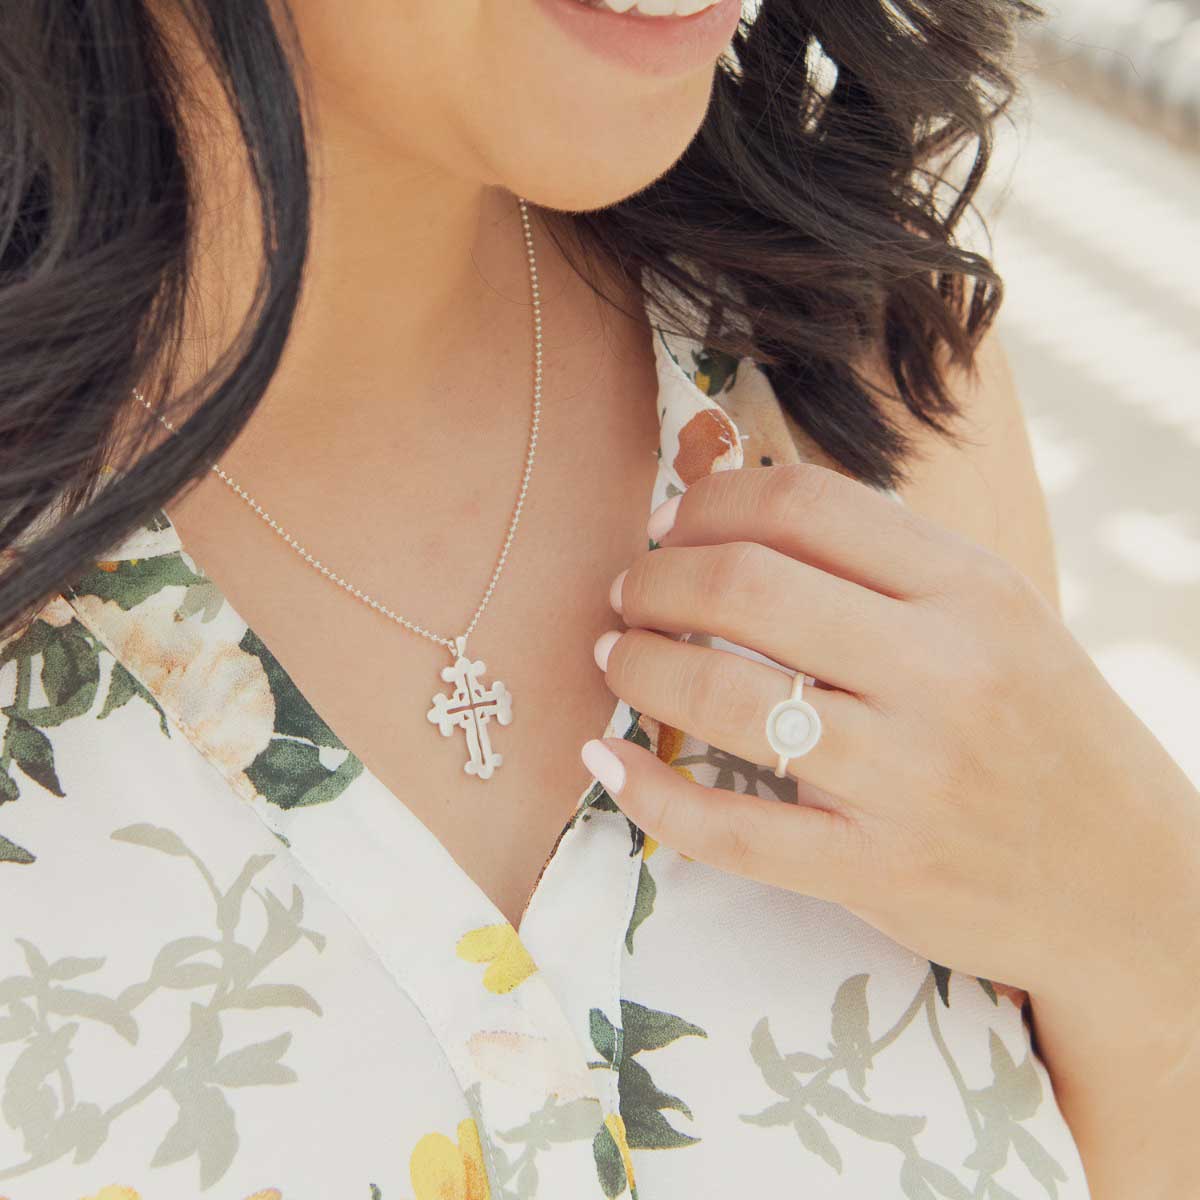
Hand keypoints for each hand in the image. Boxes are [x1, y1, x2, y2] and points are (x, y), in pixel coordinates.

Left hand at [582, 463, 1199, 1010]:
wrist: (1126, 881)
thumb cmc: (1044, 729)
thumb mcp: (998, 616)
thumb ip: (883, 565)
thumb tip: (736, 519)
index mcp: (971, 588)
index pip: (802, 505)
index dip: (706, 504)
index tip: (668, 527)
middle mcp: (943, 671)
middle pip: (746, 588)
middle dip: (655, 581)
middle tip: (626, 593)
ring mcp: (909, 776)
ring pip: (725, 700)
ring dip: (639, 668)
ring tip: (615, 657)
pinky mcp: (877, 869)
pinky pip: (730, 829)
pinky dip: (649, 793)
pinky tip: (610, 762)